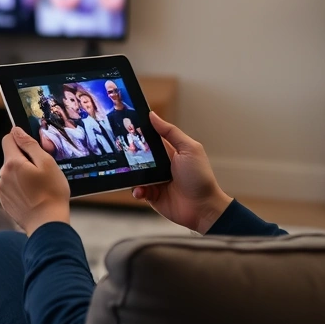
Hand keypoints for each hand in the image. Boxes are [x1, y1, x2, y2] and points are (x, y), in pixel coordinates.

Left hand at [0, 127, 70, 234]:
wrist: (47, 224)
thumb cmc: (52, 193)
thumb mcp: (46, 163)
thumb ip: (29, 144)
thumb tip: (16, 130)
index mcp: (12, 163)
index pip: (8, 139)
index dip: (20, 139)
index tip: (32, 146)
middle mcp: (3, 175)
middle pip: (11, 157)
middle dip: (24, 159)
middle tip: (42, 170)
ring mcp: (2, 189)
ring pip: (11, 173)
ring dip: (22, 174)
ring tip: (39, 186)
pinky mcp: (5, 201)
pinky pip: (12, 187)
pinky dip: (21, 188)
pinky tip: (34, 196)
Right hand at [132, 112, 232, 232]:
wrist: (203, 207)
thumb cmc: (200, 177)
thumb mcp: (189, 149)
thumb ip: (171, 132)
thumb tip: (153, 115)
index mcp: (169, 152)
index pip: (149, 139)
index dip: (138, 133)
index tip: (125, 126)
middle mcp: (160, 165)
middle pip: (138, 155)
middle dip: (129, 154)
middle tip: (121, 152)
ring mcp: (155, 180)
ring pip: (135, 173)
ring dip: (131, 174)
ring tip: (133, 175)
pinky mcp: (151, 195)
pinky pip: (138, 190)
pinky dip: (136, 190)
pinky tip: (141, 191)